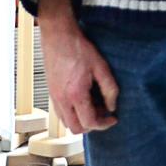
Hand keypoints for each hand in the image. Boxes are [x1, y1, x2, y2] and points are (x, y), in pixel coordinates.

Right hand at [37, 0, 119, 132]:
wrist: (58, 36)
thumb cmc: (78, 48)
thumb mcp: (101, 66)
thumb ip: (109, 88)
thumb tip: (112, 106)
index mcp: (75, 95)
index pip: (89, 122)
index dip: (104, 124)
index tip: (113, 118)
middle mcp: (61, 100)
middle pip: (76, 128)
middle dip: (92, 125)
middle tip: (103, 111)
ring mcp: (54, 97)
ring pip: (67, 123)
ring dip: (81, 120)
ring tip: (94, 104)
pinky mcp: (51, 93)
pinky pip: (61, 113)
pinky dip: (73, 113)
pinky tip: (83, 99)